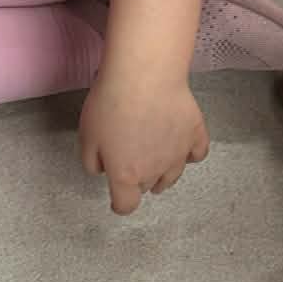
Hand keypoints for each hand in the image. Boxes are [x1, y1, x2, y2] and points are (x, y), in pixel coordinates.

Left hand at [79, 73, 209, 215]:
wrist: (144, 76)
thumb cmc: (111, 103)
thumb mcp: (86, 136)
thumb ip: (92, 162)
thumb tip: (102, 170)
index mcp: (125, 175)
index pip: (126, 205)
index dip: (120, 204)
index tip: (118, 199)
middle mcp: (154, 171)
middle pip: (147, 187)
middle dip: (138, 179)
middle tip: (130, 158)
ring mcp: (178, 154)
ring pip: (172, 176)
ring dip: (162, 172)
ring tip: (156, 158)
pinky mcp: (195, 135)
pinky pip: (197, 154)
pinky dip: (189, 154)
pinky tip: (182, 145)